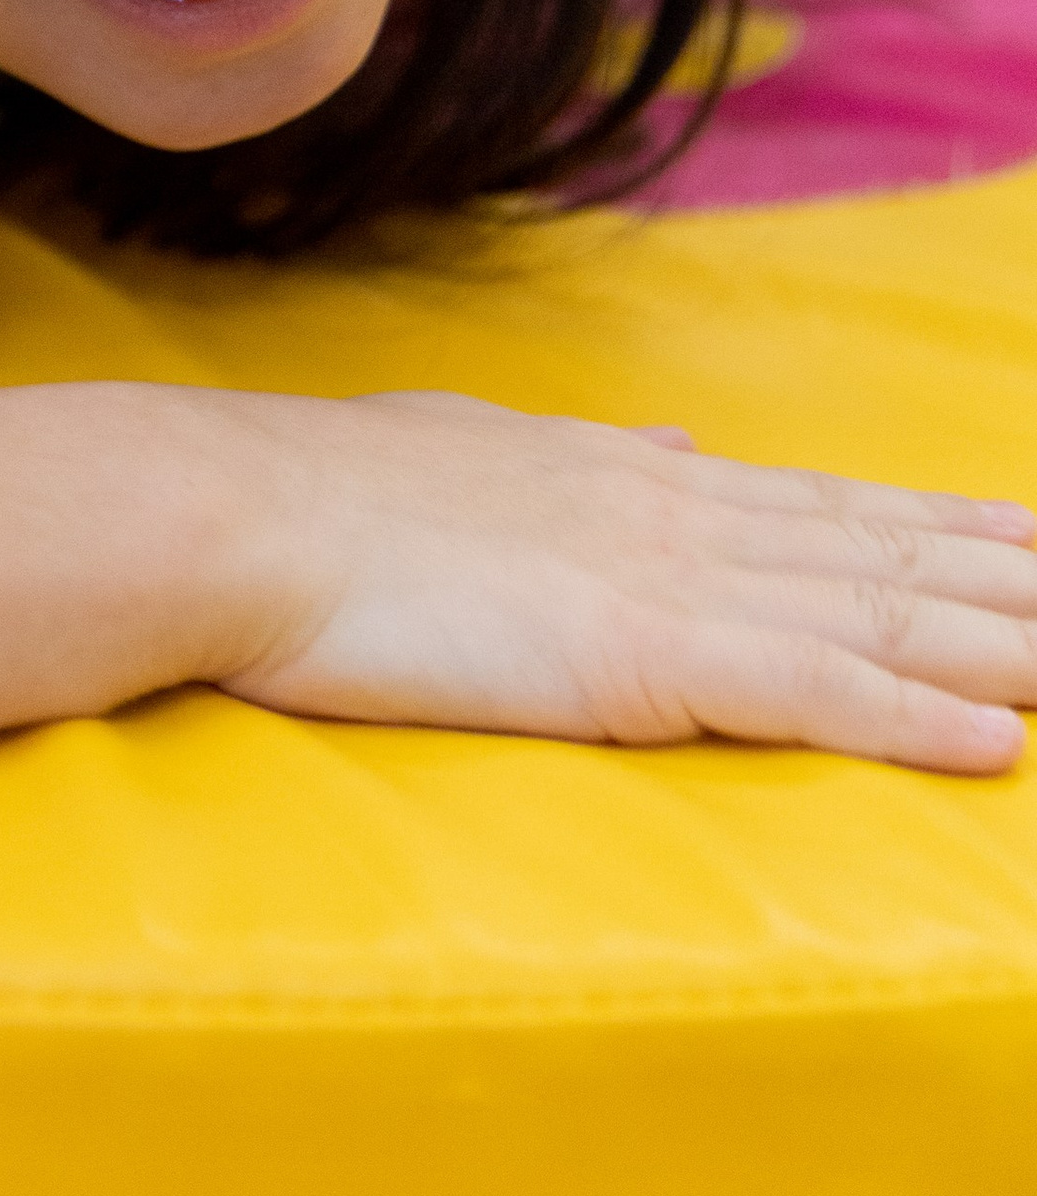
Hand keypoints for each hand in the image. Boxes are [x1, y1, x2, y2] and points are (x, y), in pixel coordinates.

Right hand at [186, 387, 1036, 774]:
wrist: (239, 511)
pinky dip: (911, 720)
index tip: (1036, 536)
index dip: (949, 528)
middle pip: (891, 555)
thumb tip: (679, 449)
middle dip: (1014, 581)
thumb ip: (589, 461)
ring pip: (881, 617)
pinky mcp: (637, 658)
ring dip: (1005, 645)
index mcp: (641, 479)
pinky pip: (806, 694)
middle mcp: (681, 513)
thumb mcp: (479, 454)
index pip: (834, 509)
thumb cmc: (326, 495)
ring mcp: (667, 581)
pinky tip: (994, 747)